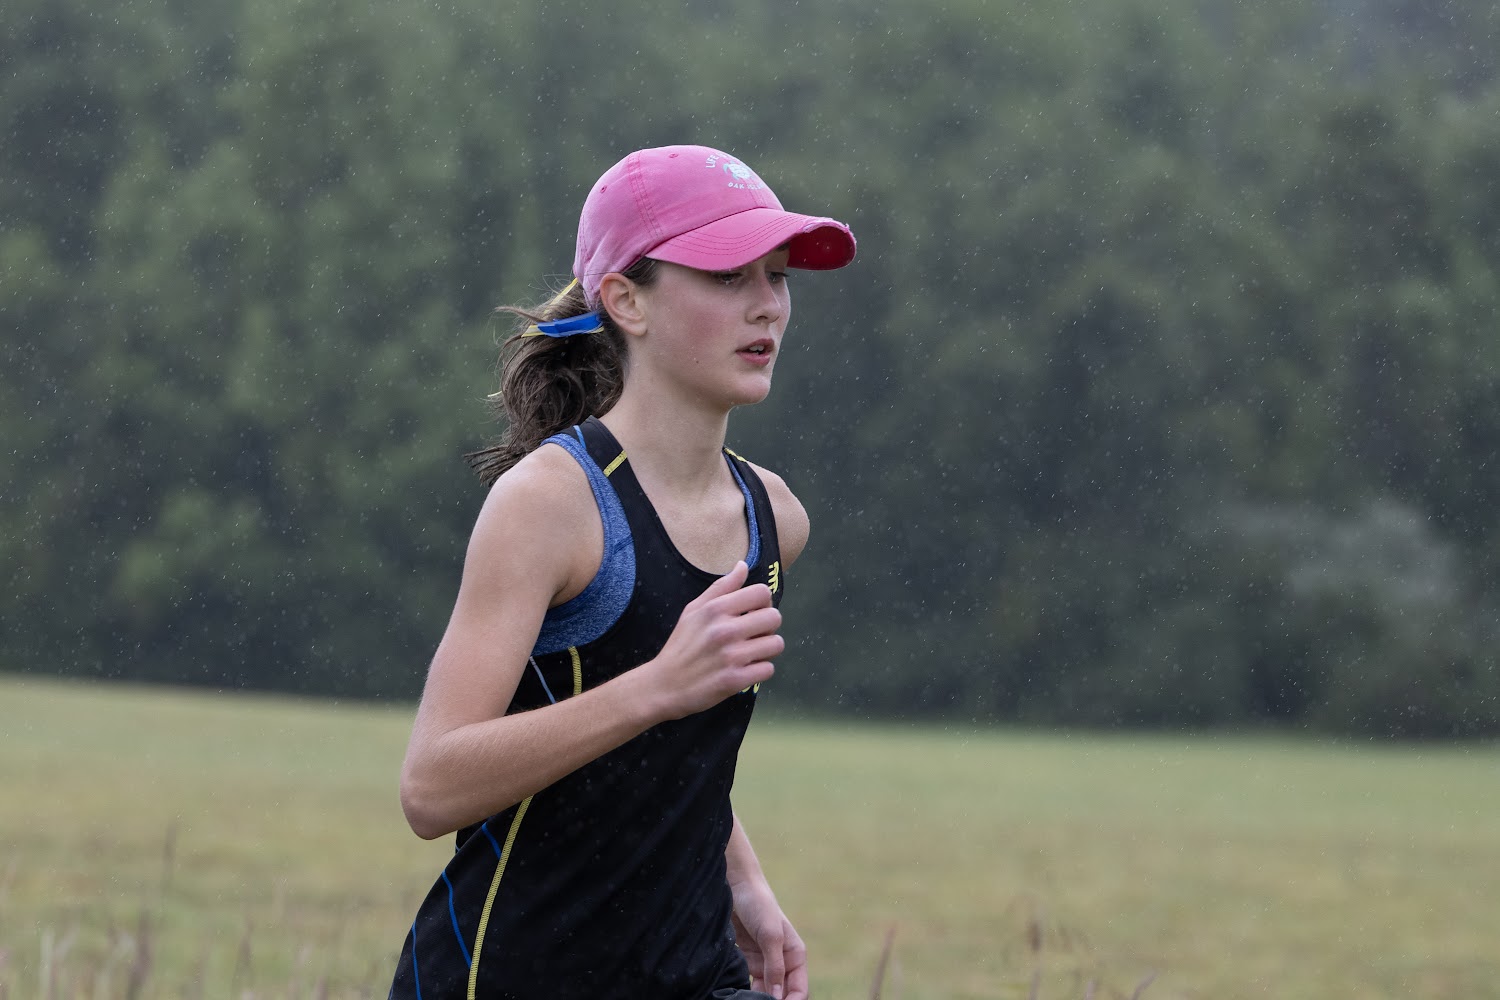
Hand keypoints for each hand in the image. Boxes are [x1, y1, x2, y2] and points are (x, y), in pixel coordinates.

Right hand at [641, 561, 782, 719]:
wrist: (664, 685)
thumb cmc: (681, 645)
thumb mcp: (693, 610)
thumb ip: (721, 588)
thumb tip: (743, 566)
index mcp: (716, 609)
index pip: (762, 593)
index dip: (762, 602)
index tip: (752, 612)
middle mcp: (725, 630)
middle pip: (774, 617)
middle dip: (768, 626)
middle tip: (753, 634)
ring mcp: (731, 656)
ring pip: (776, 644)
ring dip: (766, 649)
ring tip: (750, 652)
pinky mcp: (735, 680)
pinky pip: (768, 669)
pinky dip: (760, 670)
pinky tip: (745, 669)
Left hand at [730, 880, 807, 999]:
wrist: (736, 886)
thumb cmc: (759, 905)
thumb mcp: (770, 935)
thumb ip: (775, 966)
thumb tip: (778, 995)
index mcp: (795, 955)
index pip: (800, 989)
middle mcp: (782, 961)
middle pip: (783, 993)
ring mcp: (764, 962)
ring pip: (766, 991)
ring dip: (759, 998)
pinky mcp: (748, 960)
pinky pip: (750, 982)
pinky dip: (747, 990)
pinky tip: (740, 994)